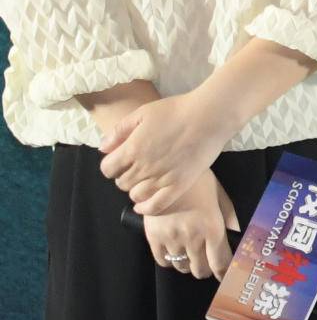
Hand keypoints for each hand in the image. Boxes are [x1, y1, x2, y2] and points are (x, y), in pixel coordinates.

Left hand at [98, 84, 229, 216]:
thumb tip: (103, 148)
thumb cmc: (176, 111)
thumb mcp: (142, 113)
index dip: (111, 165)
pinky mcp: (179, 185)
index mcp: (132, 149)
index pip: (107, 168)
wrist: (209, 117)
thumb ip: (119, 131)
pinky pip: (157, 205)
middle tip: (135, 169)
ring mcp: (162, 178)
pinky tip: (144, 205)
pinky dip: (147, 208)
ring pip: (136, 195)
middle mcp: (144, 167)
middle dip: (124, 177)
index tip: (119, 162)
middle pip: (122, 183)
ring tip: (144, 182)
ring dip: (135, 190)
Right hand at [141, 170, 231, 280]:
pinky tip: (174, 254)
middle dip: (205, 270)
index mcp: (213, 228)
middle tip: (207, 264)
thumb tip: (238, 236)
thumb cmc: (198, 181)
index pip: (220, 263)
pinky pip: (162, 261)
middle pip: (200, 270)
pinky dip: (169, 261)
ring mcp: (171, 239)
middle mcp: (193, 237)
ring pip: (181, 267)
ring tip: (191, 257)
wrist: (164, 171)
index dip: (224, 274)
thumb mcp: (220, 196)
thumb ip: (229, 219)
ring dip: (187, 265)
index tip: (226, 277)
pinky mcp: (153, 237)